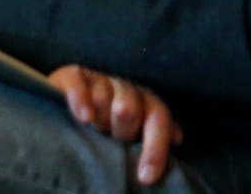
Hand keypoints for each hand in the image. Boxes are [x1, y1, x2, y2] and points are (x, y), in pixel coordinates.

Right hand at [46, 65, 182, 186]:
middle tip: (112, 141)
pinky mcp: (73, 75)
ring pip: (103, 98)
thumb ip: (156, 135)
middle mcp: (125, 88)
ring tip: (93, 130)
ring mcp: (100, 79)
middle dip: (121, 132)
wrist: (74, 105)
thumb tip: (177, 137)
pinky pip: (79, 84)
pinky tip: (84, 118)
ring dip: (99, 120)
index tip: (145, 176)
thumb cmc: (109, 129)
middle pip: (129, 109)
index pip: (159, 118)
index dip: (155, 148)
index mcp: (146, 103)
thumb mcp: (135, 135)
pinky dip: (81, 101)